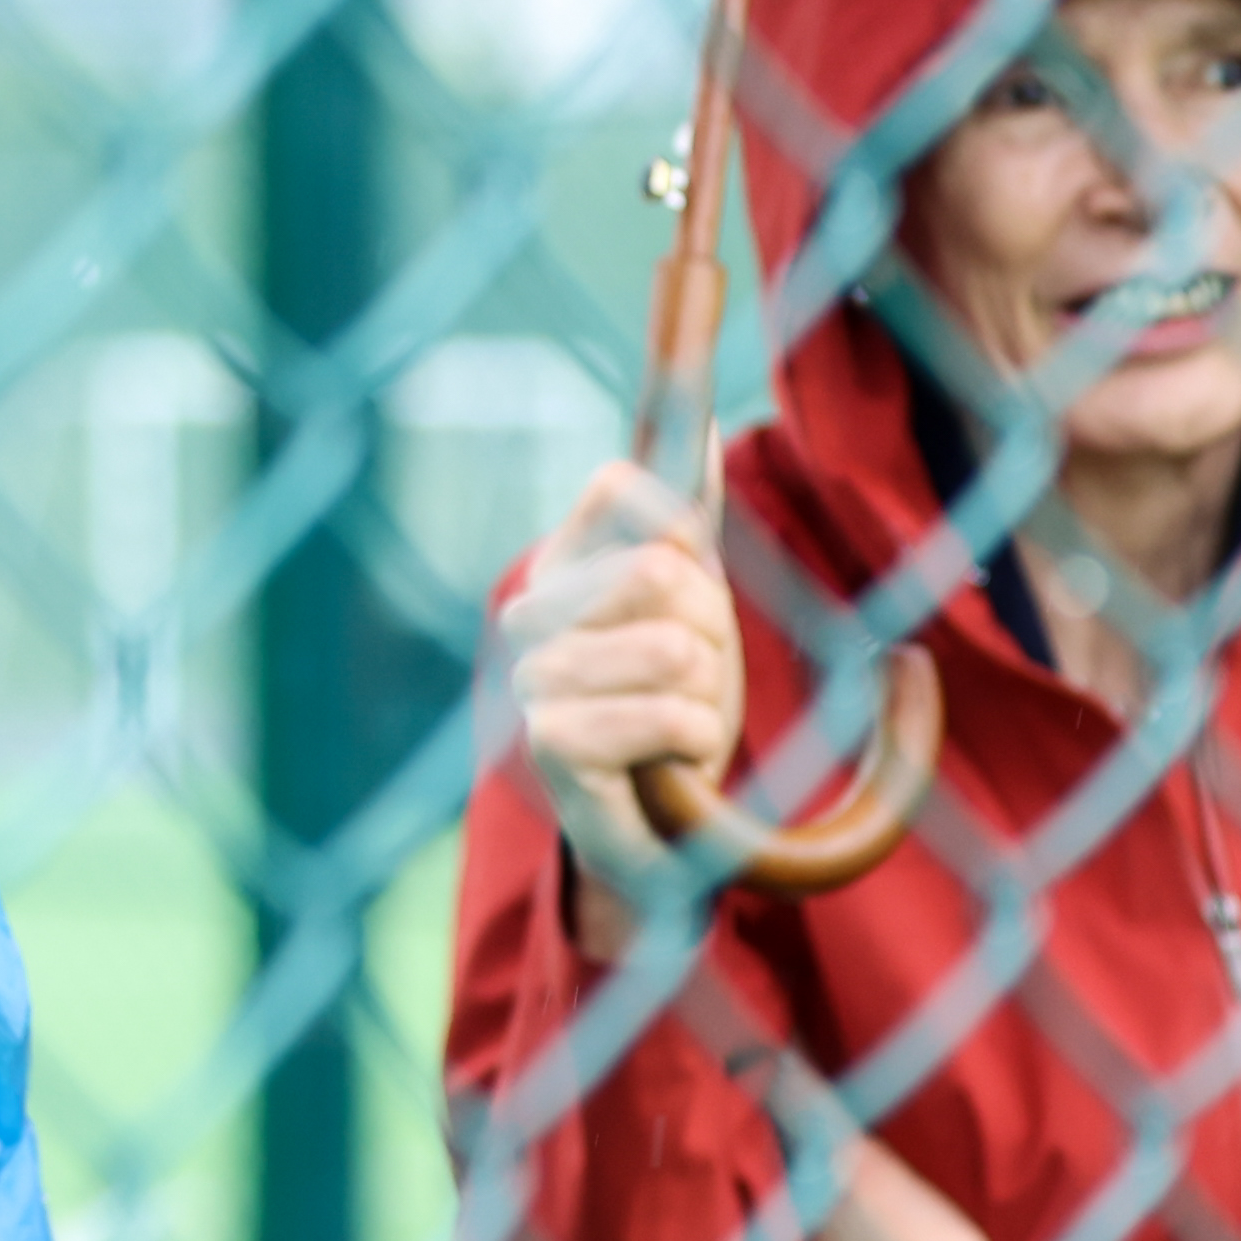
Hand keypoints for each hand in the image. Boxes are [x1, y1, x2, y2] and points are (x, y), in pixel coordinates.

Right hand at [496, 455, 747, 876]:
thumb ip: (686, 510)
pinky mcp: (551, 747)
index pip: (620, 486)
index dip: (684, 531)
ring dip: (708, 695)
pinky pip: (668, 717)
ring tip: (678, 723)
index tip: (693, 577)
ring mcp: (533, 680)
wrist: (657, 827)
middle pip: (662, 568)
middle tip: (688, 675)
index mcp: (563, 562)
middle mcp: (531, 612)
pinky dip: (694, 742)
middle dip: (710, 629)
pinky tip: (667, 765)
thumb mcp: (693, 597)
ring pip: (675, 646)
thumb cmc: (672, 701)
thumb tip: (700, 414)